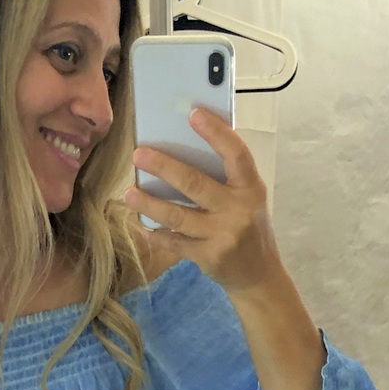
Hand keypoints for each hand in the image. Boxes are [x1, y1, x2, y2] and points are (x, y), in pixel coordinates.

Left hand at [124, 107, 282, 297]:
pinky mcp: (207, 257)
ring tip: (129, 193)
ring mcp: (221, 236)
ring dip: (150, 204)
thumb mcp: (249, 198)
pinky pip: (174, 242)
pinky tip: (140, 223)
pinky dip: (155, 233)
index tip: (193, 114)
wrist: (259, 275)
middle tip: (138, 155)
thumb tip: (186, 146)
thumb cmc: (250, 226)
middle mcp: (238, 210)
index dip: (215, 133)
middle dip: (163, 167)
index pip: (235, 154)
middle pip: (195, 184)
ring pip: (178, 216)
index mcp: (250, 188)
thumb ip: (227, 177)